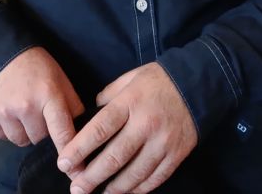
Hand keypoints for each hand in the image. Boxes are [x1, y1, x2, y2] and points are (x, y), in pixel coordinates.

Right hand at [0, 47, 83, 150]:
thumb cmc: (35, 67)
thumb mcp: (61, 79)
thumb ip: (73, 105)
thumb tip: (84, 132)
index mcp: (49, 95)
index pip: (62, 132)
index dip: (70, 153)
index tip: (77, 172)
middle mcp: (25, 106)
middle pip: (40, 139)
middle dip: (41, 129)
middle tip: (37, 109)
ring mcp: (4, 112)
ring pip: (21, 141)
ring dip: (23, 130)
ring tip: (22, 108)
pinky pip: (3, 136)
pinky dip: (7, 127)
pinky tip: (8, 109)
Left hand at [58, 62, 197, 193]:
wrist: (198, 84)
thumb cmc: (158, 80)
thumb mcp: (130, 78)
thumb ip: (109, 96)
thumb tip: (91, 113)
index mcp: (130, 103)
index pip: (100, 129)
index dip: (79, 149)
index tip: (64, 163)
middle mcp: (145, 124)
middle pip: (114, 157)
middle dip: (91, 177)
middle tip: (76, 188)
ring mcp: (163, 142)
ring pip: (134, 174)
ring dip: (114, 188)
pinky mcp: (177, 154)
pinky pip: (155, 178)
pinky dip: (139, 189)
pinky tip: (126, 191)